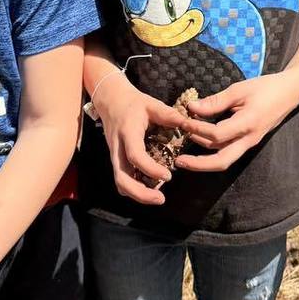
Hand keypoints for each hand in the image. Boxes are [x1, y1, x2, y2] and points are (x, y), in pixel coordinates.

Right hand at [95, 74, 186, 204]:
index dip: (151, 169)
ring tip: (158, 197)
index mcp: (128, 133)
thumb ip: (168, 114)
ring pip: (120, 182)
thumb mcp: (151, 104)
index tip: (168, 176)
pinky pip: (122, 179)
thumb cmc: (133, 102)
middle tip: (160, 199)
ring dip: (137, 194)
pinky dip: (134, 188)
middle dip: (140, 193)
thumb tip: (187, 124)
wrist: (110, 100)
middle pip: (121, 178)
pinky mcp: (116, 160)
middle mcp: (118, 148)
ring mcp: (114, 155)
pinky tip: (150, 188)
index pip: (135, 156)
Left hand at [178, 73, 297, 172]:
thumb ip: (215, 101)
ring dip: (204, 158)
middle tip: (179, 162)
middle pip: (222, 161)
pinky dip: (213, 151)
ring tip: (185, 151)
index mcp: (248, 124)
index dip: (197, 130)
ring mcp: (250, 143)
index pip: (217, 135)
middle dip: (199, 164)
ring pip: (225, 159)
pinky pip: (229, 151)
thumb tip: (192, 108)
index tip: (183, 121)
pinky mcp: (249, 141)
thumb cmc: (265, 87)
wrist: (290, 92)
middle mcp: (249, 139)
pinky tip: (200, 143)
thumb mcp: (239, 89)